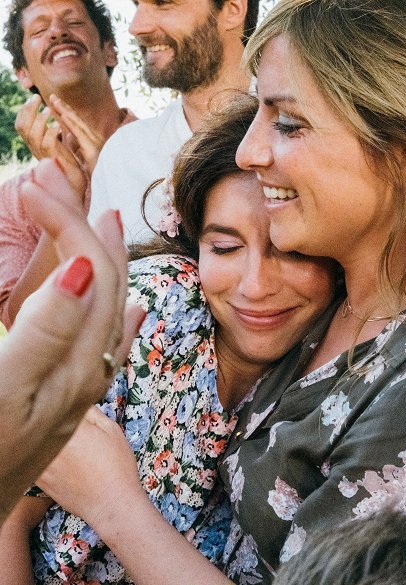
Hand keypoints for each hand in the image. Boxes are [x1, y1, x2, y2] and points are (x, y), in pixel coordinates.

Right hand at [0, 158, 144, 521]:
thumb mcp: (1, 386)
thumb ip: (44, 330)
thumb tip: (82, 271)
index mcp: (62, 361)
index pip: (82, 271)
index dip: (60, 222)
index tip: (34, 184)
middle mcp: (83, 372)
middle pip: (103, 283)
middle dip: (79, 227)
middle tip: (53, 183)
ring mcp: (82, 387)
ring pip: (112, 308)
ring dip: (106, 259)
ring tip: (104, 220)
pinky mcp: (75, 401)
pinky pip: (112, 348)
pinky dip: (121, 317)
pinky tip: (135, 307)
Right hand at [15, 95, 85, 195]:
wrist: (75, 181)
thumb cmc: (68, 161)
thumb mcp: (58, 142)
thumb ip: (53, 130)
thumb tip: (51, 112)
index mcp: (35, 143)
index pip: (21, 125)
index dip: (24, 111)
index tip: (33, 99)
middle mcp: (35, 149)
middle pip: (22, 127)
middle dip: (28, 110)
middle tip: (37, 98)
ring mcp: (43, 155)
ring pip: (32, 135)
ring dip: (40, 120)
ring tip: (49, 110)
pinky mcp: (54, 160)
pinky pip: (46, 145)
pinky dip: (51, 133)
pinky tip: (58, 126)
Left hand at [50, 94, 104, 175]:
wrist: (112, 183)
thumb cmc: (100, 174)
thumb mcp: (86, 159)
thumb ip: (78, 146)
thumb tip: (69, 135)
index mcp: (91, 142)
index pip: (76, 125)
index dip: (66, 112)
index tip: (55, 103)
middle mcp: (94, 139)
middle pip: (77, 121)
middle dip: (64, 108)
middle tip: (52, 96)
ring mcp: (95, 143)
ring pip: (78, 124)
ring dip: (66, 111)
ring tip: (55, 101)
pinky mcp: (93, 149)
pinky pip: (80, 134)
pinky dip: (71, 124)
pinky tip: (63, 115)